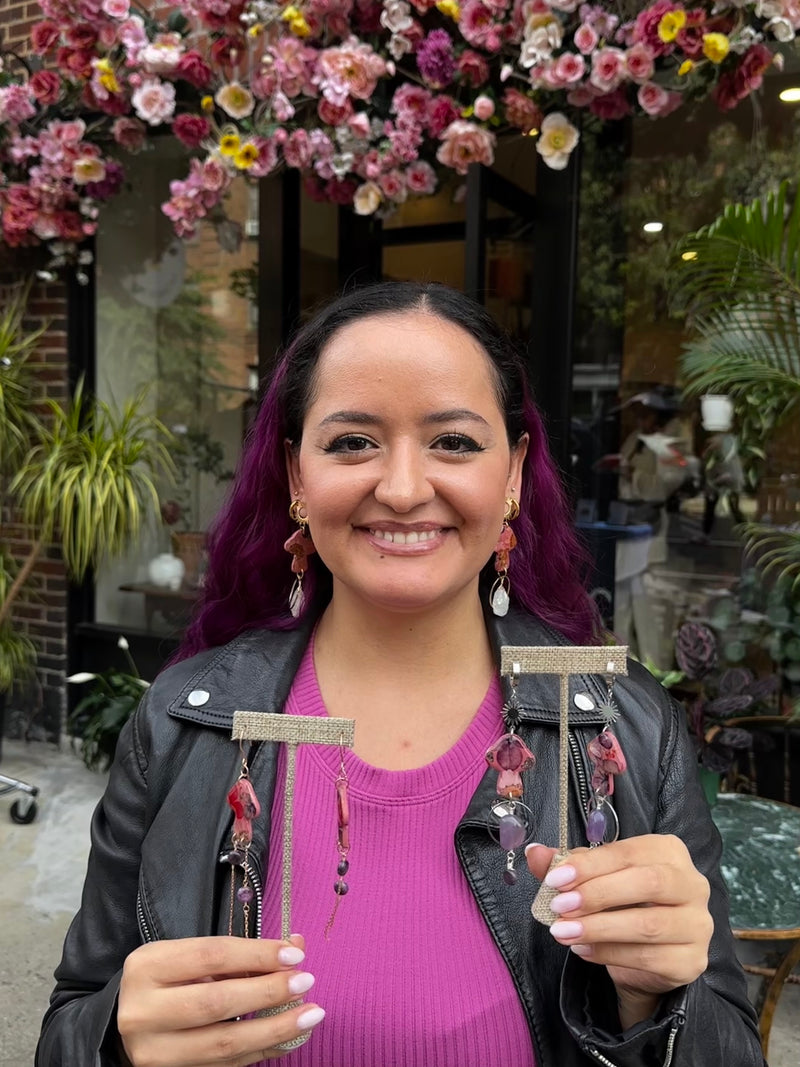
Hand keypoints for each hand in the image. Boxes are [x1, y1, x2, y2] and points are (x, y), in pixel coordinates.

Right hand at [118, 934, 323, 1065]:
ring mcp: (155, 1053)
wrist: (129, 1020)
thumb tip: (295, 948)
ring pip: (223, 1044)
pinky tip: (290, 1037)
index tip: (294, 956)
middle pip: (215, 1003)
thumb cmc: (168, 979)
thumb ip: (240, 953)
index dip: (256, 955)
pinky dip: (263, 1050)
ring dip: (274, 1029)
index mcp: (147, 967)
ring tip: (311, 1014)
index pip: (210, 956)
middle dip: (267, 993)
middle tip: (305, 983)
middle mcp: (143, 1012)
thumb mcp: (192, 956)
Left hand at [526, 836, 711, 1027]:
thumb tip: (534, 852)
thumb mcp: (594, 878)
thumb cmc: (623, 904)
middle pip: (647, 883)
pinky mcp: (692, 961)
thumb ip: (566, 865)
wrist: (647, 956)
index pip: (628, 852)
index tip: (555, 880)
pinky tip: (583, 950)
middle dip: (597, 894)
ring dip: (598, 928)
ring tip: (563, 931)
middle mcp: (693, 884)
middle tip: (559, 907)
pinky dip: (610, 954)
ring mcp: (698, 924)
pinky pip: (649, 958)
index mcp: (669, 852)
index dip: (589, 865)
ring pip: (648, 925)